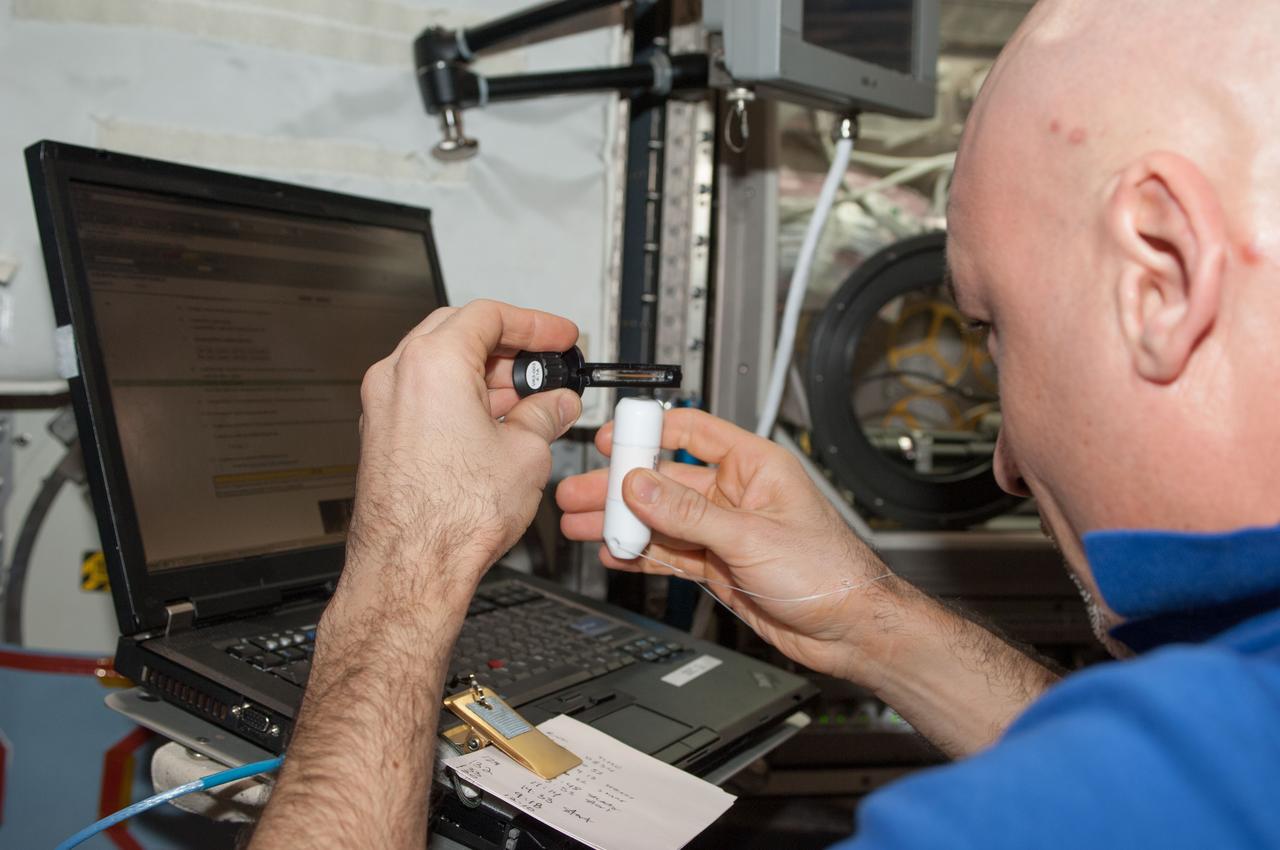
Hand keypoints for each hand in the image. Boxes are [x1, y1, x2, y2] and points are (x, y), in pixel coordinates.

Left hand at [332, 300, 582, 626]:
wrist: (410, 567)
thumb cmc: (452, 516)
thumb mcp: (525, 454)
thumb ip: (546, 416)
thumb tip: (557, 405)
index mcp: (432, 362)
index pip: (488, 315)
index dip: (534, 323)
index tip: (559, 337)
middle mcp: (396, 375)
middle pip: (458, 331)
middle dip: (507, 346)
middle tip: (544, 365)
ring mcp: (382, 405)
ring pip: (437, 364)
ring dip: (483, 375)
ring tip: (527, 403)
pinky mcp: (380, 435)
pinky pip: (422, 396)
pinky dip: (457, 398)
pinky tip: (492, 426)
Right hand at [556, 409, 900, 681]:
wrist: (849, 630)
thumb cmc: (830, 572)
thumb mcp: (752, 536)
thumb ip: (690, 513)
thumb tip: (641, 486)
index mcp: (755, 466)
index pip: (693, 433)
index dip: (650, 431)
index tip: (612, 438)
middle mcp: (737, 495)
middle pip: (666, 480)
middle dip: (620, 487)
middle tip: (580, 492)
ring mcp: (725, 531)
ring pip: (662, 520)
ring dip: (623, 522)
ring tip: (582, 524)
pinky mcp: (718, 565)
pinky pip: (670, 553)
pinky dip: (640, 553)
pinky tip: (614, 552)